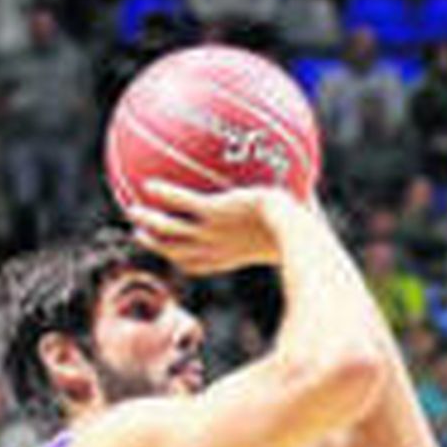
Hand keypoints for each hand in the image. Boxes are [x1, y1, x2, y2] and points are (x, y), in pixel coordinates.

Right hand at [125, 180, 296, 273]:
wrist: (299, 234)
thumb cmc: (310, 234)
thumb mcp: (303, 221)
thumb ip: (301, 204)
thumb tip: (315, 184)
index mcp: (233, 255)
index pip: (202, 262)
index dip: (183, 257)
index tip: (172, 250)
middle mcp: (218, 248)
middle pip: (178, 252)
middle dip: (158, 244)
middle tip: (140, 233)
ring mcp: (213, 233)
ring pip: (171, 233)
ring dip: (150, 223)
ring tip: (131, 211)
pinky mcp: (213, 215)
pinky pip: (181, 204)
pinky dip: (165, 196)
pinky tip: (150, 184)